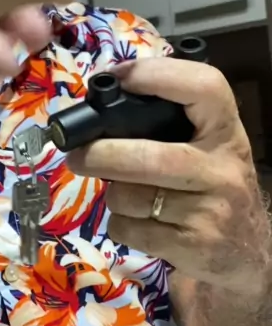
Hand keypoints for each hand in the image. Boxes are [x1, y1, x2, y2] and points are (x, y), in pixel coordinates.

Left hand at [68, 59, 270, 296]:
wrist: (249, 251)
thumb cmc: (215, 187)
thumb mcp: (209, 149)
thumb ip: (170, 128)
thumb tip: (100, 111)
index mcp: (225, 131)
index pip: (204, 87)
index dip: (158, 75)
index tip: (119, 77)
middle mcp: (222, 168)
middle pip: (147, 156)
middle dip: (100, 154)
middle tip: (76, 156)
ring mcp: (209, 211)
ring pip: (130, 196)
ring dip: (113, 195)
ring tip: (124, 193)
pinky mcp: (192, 246)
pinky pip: (130, 229)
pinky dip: (120, 224)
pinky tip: (137, 222)